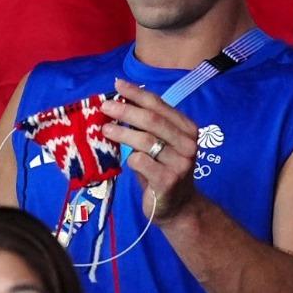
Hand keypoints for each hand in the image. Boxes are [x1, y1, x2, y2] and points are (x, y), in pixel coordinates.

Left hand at [102, 79, 200, 222]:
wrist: (177, 207)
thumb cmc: (162, 171)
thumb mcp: (159, 146)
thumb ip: (147, 128)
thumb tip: (118, 104)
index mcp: (187, 129)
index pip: (159, 105)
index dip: (137, 93)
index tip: (117, 85)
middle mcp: (188, 143)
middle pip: (152, 120)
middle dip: (126, 110)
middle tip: (105, 106)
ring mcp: (180, 163)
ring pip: (146, 141)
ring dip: (122, 133)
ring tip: (105, 129)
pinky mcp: (168, 181)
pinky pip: (142, 162)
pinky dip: (130, 158)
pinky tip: (124, 159)